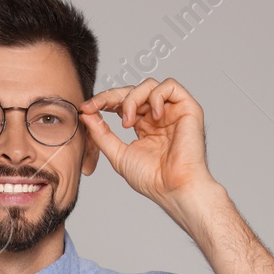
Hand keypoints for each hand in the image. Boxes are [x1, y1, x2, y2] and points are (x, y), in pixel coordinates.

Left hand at [78, 77, 217, 213]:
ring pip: (148, 85)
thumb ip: (101, 133)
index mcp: (143, 125)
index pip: (121, 104)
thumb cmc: (151, 178)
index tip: (86, 108)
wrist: (173, 188)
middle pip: (132, 91)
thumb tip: (85, 114)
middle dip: (110, 96)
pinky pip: (170, 86)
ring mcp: (172, 111)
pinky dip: (156, 96)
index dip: (103, 102)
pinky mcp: (188, 107)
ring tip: (128, 122)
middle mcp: (158, 115)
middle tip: (95, 106)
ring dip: (132, 99)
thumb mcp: (117, 154)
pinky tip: (152, 116)